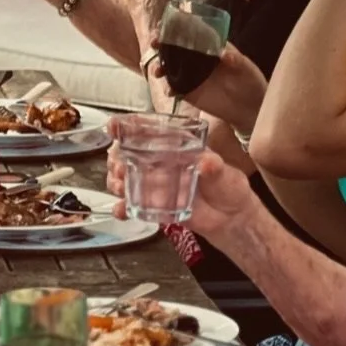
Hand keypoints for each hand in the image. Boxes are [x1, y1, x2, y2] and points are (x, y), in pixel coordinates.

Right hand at [105, 134, 254, 242]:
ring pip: (125, 178)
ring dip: (116, 181)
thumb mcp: (225, 174)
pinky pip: (133, 205)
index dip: (129, 126)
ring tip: (119, 186)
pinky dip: (122, 208)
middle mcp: (161, 163)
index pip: (150, 131)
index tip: (114, 126)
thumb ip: (215, 168)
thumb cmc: (229, 188)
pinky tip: (121, 210)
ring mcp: (155, 184)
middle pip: (128, 154)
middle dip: (116, 158)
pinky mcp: (154, 205)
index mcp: (176, 146)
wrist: (231, 219)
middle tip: (118, 166)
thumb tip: (207, 161)